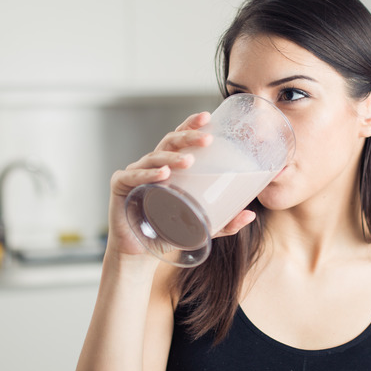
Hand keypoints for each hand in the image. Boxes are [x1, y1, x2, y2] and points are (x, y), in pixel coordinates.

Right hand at [106, 112, 256, 258]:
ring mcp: (134, 173)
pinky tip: (163, 175)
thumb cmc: (167, 233)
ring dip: (172, 158)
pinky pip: (134, 176)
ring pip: (154, 157)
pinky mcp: (120, 186)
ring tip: (189, 161)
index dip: (191, 125)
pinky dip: (148, 175)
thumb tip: (250, 215)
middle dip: (188, 137)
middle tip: (207, 139)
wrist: (139, 254)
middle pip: (169, 142)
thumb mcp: (200, 227)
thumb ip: (223, 221)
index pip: (180, 140)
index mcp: (168, 167)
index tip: (208, 116)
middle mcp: (151, 165)